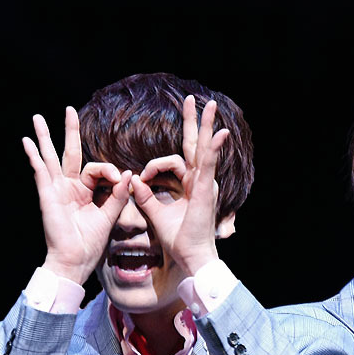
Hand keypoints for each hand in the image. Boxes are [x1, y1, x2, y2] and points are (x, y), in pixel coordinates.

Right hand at [22, 107, 132, 284]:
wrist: (76, 261)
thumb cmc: (91, 243)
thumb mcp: (109, 216)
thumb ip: (118, 195)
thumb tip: (130, 174)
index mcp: (85, 192)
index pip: (97, 169)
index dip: (111, 171)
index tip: (121, 179)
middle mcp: (69, 187)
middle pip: (70, 153)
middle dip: (70, 131)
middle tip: (69, 109)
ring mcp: (57, 190)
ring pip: (51, 157)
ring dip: (45, 137)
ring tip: (38, 117)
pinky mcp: (48, 196)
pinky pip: (40, 172)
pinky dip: (34, 156)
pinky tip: (27, 141)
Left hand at [130, 95, 228, 275]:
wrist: (191, 255)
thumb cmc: (178, 239)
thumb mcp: (156, 213)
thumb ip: (145, 196)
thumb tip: (133, 179)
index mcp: (189, 185)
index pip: (177, 159)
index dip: (160, 159)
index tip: (144, 174)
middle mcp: (200, 181)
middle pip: (195, 145)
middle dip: (195, 122)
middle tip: (193, 99)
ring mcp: (204, 183)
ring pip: (204, 148)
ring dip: (207, 126)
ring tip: (210, 105)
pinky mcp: (205, 189)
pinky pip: (209, 164)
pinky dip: (214, 148)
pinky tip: (220, 133)